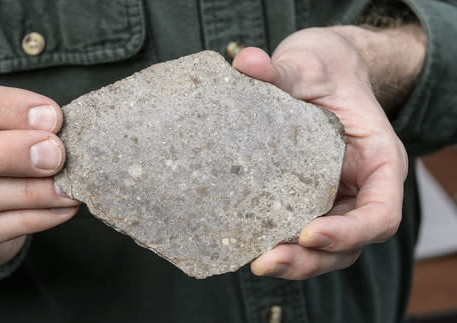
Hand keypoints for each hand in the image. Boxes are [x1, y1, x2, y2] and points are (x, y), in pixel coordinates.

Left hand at [233, 26, 417, 278]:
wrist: (319, 75)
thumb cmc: (326, 72)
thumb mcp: (310, 65)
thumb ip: (283, 69)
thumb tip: (245, 63)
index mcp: (378, 162)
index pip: (381, 214)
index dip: (349, 232)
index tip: (309, 232)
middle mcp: (359, 189)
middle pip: (348, 243)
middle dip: (310, 259)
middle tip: (267, 261)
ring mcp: (333, 199)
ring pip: (323, 249)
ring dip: (293, 261)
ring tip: (256, 262)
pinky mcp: (304, 200)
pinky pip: (296, 231)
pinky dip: (276, 243)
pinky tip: (246, 243)